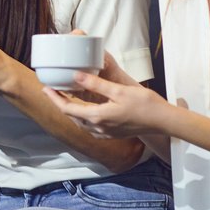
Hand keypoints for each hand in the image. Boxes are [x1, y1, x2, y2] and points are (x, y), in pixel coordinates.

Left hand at [42, 51, 170, 138]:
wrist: (163, 122)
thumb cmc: (144, 104)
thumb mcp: (118, 91)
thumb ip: (95, 84)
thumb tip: (75, 75)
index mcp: (97, 117)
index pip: (67, 108)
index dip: (54, 98)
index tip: (46, 88)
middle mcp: (98, 128)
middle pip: (72, 116)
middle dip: (60, 103)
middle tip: (53, 90)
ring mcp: (105, 133)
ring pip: (80, 122)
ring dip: (71, 111)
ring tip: (65, 98)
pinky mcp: (112, 134)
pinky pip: (90, 126)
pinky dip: (82, 117)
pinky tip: (85, 110)